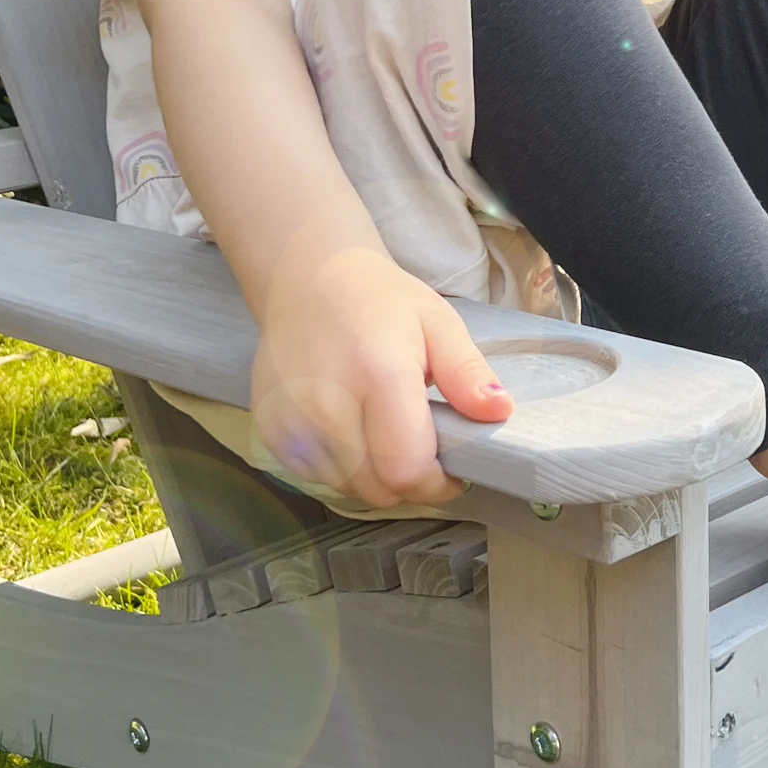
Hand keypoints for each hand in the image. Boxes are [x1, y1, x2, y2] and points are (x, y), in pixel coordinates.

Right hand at [250, 245, 513, 508]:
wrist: (308, 278)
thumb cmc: (380, 301)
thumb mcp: (438, 324)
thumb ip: (467, 373)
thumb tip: (498, 412)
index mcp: (378, 376)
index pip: (405, 470)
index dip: (435, 483)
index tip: (450, 470)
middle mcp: (326, 404)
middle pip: (375, 488)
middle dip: (407, 481)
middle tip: (418, 447)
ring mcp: (290, 419)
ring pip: (345, 488)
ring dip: (372, 477)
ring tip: (382, 433)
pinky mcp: (269, 427)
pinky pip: (313, 475)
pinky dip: (339, 467)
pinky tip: (350, 430)